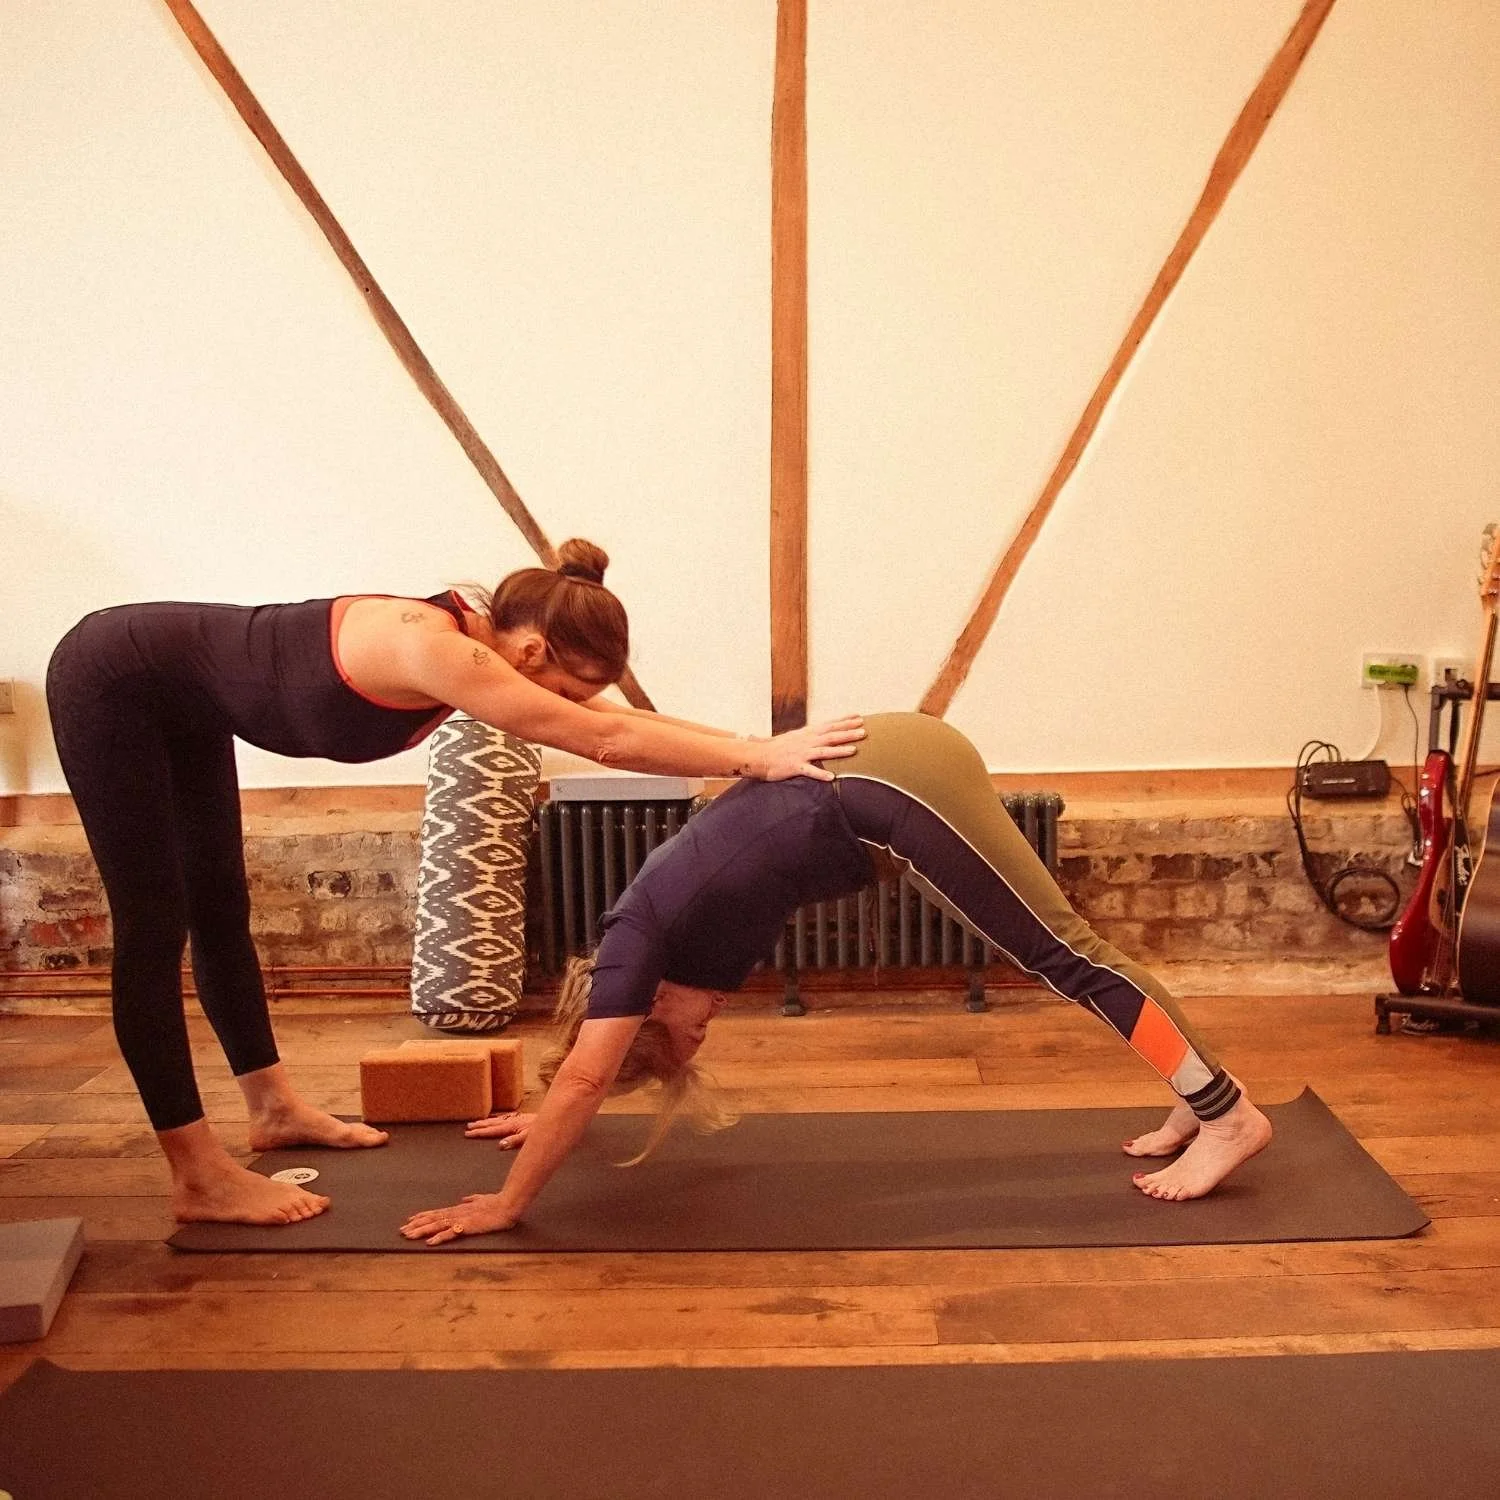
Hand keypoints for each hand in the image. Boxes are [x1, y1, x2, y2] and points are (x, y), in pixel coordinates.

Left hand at [400, 1192, 517, 1245]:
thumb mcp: (482, 1199)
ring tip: (408, 1235)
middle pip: (432, 1219)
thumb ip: (472, 1199)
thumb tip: (464, 1198)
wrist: (507, 1204)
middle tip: (401, 1231)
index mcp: (459, 1208)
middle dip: (416, 1225)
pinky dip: (439, 1237)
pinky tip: (430, 1242)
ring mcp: (461, 1219)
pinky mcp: (467, 1226)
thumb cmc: (496, 1202)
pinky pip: (450, 1233)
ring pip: (437, 1225)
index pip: (437, 1212)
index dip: (422, 1216)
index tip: (410, 1220)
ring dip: (421, 1230)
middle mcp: (456, 1212)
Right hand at [464, 1110, 534, 1148]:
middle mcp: (511, 1121)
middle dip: (479, 1126)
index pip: (491, 1130)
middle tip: (467, 1128)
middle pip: (491, 1123)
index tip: (468, 1134)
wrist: (552, 1118)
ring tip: (475, 1122)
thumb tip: (500, 1145)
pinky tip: (494, 1117)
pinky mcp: (520, 1117)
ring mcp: (515, 1118)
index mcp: (510, 1126)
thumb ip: (514, 1141)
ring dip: (485, 1121)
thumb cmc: (540, 1129)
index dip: (479, 1133)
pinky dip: (496, 1117)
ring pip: (496, 1119)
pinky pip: (504, 1116)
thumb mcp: (528, 1138)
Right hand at [756, 716, 864, 781]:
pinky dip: (820, 773)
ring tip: (854, 750)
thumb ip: (810, 736)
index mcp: (807, 733)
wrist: (758, 756)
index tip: (859, 717)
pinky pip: (810, 771)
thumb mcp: (795, 737)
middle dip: (847, 733)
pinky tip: (831, 777)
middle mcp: (806, 741)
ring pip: (823, 751)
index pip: (829, 724)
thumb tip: (823, 733)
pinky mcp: (795, 766)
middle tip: (863, 731)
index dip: (844, 720)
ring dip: (839, 750)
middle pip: (830, 735)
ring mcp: (801, 753)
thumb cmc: (777, 748)